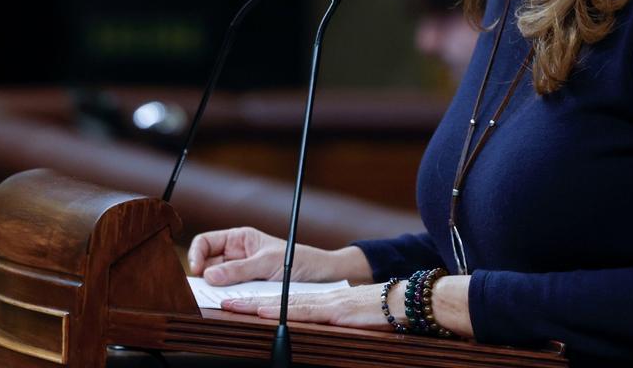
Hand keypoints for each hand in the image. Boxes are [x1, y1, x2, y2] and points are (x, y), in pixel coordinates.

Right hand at [187, 227, 371, 285]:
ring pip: (217, 280)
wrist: (321, 275)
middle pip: (207, 263)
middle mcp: (236, 254)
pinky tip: (229, 301)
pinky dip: (227, 297)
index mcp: (239, 238)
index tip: (196, 270)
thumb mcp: (268, 263)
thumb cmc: (299, 260)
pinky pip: (230, 292)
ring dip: (215, 287)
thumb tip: (210, 275)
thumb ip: (239, 269)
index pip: (206, 242)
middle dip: (203, 274)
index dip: (196, 254)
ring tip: (216, 296)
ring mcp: (241, 272)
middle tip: (202, 288)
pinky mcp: (247, 288)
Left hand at [219, 284, 393, 330]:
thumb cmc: (384, 313)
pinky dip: (284, 310)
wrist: (407, 301)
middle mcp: (322, 300)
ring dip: (258, 305)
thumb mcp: (353, 320)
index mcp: (324, 304)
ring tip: (235, 305)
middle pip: (279, 300)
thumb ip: (334, 324)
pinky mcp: (337, 311)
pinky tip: (267, 311)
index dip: (262, 303)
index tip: (239, 304)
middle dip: (250, 302)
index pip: (287, 302)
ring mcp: (328, 304)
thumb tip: (320, 332)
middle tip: (225, 302)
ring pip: (286, 303)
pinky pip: (306, 311)